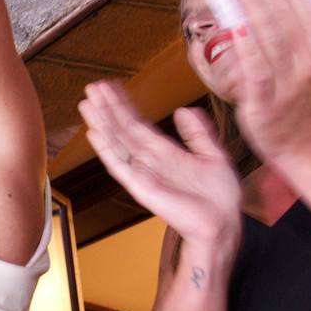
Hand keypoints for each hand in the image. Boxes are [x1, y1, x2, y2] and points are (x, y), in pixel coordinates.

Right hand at [79, 82, 241, 251]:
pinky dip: (106, 149)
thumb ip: (198, 133)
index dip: (124, 105)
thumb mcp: (213, 154)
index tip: (111, 87)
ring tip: (87, 103)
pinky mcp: (141, 187)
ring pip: (116, 143)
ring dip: (101, 123)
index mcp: (164, 152)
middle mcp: (149, 161)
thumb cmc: (219, 197)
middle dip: (107, 108)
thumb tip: (184, 110)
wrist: (223, 223)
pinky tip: (95, 132)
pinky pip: (119, 166)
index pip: (137, 124)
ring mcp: (143, 173)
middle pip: (122, 130)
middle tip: (92, 87)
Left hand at [222, 0, 310, 169]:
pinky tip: (234, 22)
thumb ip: (306, 35)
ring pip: (269, 34)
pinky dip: (246, 44)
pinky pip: (256, 68)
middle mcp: (310, 62)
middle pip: (283, 11)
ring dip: (249, 1)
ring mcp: (289, 83)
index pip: (303, 0)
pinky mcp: (266, 103)